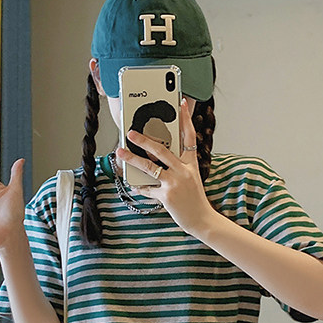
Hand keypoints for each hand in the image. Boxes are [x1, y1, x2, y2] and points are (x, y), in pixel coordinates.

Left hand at [116, 98, 217, 238]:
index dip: (185, 118)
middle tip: (130, 132)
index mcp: (190, 164)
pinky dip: (139, 187)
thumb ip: (177, 167)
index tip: (181, 103)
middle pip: (161, 149)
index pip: (189, 136)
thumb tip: (154, 157)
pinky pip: (148, 189)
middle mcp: (183, 171)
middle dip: (144, 139)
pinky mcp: (167, 196)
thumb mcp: (191, 178)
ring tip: (120, 153)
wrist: (202, 220)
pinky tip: (133, 184)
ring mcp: (175, 183)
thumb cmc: (195, 199)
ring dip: (132, 159)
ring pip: (149, 167)